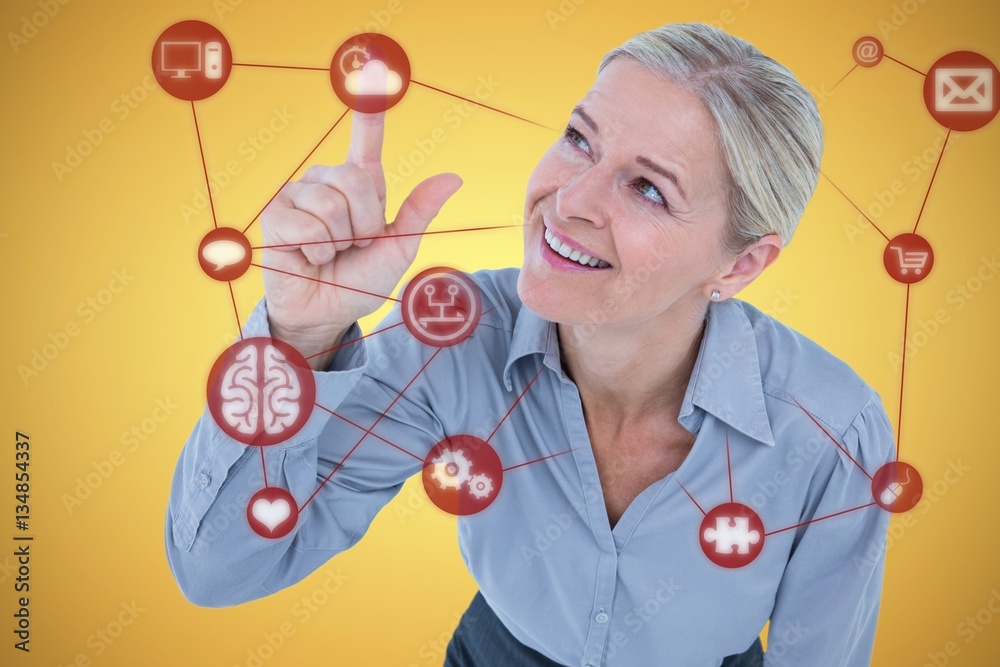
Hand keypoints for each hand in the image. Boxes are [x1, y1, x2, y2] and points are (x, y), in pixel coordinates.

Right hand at [260, 105, 462, 365]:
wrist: (328, 313)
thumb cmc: (361, 280)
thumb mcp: (398, 247)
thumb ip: (419, 212)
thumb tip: (454, 177)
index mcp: (360, 185)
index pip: (366, 140)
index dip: (370, 109)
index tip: (376, 67)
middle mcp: (327, 181)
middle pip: (355, 180)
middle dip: (364, 223)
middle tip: (353, 245)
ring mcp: (298, 194)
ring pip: (331, 204)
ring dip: (339, 241)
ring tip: (330, 253)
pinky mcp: (275, 214)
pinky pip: (307, 224)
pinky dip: (316, 250)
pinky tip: (308, 257)